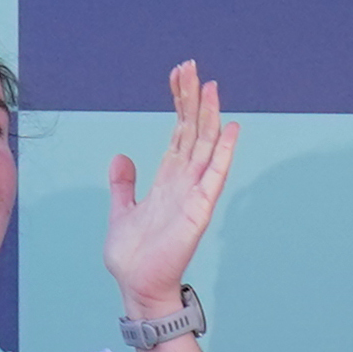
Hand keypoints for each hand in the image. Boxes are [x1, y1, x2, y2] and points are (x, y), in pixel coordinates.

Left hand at [101, 61, 234, 319]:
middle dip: (192, 99)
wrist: (137, 285)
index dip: (179, 103)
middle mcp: (184, 181)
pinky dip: (224, 152)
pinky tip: (230, 128)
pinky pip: (214, 175)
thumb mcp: (122, 211)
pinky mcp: (198, 209)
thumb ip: (124, 184)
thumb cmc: (133, 255)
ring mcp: (194, 193)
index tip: (179, 74)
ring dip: (209, 116)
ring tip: (211, 86)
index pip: (178, 133)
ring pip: (205, 146)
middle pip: (193, 131)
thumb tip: (121, 158)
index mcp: (168, 180)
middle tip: (192, 66)